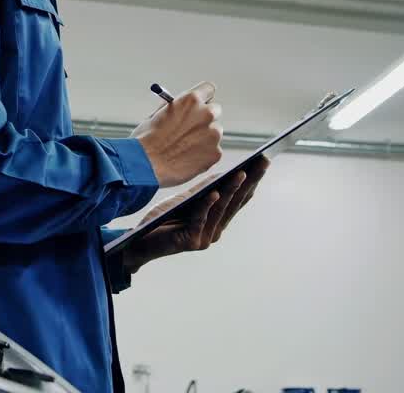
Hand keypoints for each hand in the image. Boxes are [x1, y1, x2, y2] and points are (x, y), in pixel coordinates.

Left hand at [121, 155, 268, 273]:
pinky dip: (208, 205)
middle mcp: (215, 232)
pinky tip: (215, 193)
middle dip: (249, 181)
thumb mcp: (186, 202)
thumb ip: (204, 192)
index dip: (252, 181)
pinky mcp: (190, 241)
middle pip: (235, 202)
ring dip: (232, 190)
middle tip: (262, 162)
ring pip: (220, 209)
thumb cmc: (163, 221)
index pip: (239, 199)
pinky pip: (200, 218)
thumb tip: (224, 174)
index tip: (263, 161)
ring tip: (241, 173)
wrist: (140, 242)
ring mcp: (204, 238)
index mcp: (217, 222)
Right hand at [132, 81, 222, 187]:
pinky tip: (188, 159)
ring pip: (215, 133)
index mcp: (191, 100)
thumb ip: (174, 108)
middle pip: (215, 110)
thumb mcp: (157, 115)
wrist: (146, 165)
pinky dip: (204, 155)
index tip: (200, 104)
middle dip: (205, 118)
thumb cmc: (147, 140)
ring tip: (184, 148)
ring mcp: (213, 134)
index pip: (208, 89)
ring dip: (205, 138)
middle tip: (193, 128)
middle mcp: (206, 114)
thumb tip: (179, 107)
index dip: (203, 98)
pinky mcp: (215, 153)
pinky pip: (213, 151)